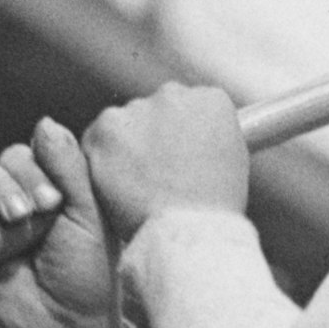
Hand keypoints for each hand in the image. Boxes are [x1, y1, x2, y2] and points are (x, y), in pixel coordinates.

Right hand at [0, 118, 118, 327]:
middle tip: (32, 218)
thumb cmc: (85, 275)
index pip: (27, 154)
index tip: (54, 206)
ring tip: (10, 224)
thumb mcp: (89, 214)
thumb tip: (43, 122)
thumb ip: (69, 166)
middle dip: (15, 186)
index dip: (36, 173)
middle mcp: (12, 204)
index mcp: (45, 192)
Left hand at [83, 79, 252, 241]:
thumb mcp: (231, 165)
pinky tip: (115, 185)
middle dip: (153, 137)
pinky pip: (97, 138)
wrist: (187, 233)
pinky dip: (101, 159)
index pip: (190, 105)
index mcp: (212, 101)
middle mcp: (175, 95)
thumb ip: (210, 138)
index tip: (177, 159)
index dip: (181, 136)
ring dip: (125, 147)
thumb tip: (197, 136)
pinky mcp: (108, 129)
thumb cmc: (212, 212)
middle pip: (156, 109)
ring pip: (124, 122)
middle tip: (155, 177)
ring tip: (136, 187)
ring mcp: (139, 110)